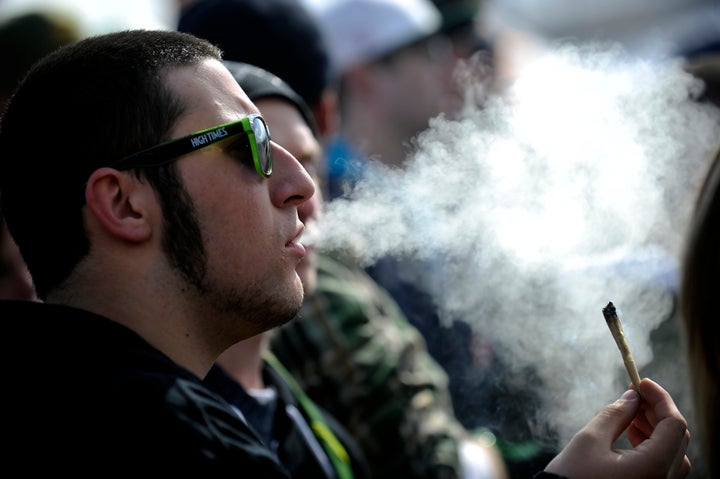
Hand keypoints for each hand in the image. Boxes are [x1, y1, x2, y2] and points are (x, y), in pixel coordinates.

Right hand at [543, 378, 690, 478]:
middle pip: (677, 438)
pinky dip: (653, 445)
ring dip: (656, 427)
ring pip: (672, 453)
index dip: (660, 398)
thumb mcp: (589, 440)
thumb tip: (633, 396)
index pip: (673, 424)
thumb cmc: (572, 477)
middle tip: (635, 393)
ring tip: (631, 412)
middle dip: (657, 411)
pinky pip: (663, 465)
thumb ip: (615, 414)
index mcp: (652, 467)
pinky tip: (631, 433)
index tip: (641, 381)